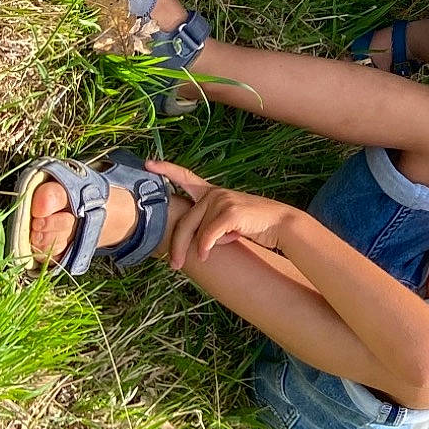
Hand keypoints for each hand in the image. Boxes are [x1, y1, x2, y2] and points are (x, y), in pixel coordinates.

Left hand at [149, 159, 297, 269]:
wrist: (280, 224)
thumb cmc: (254, 225)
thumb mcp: (228, 222)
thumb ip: (209, 224)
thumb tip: (193, 244)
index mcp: (212, 193)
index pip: (185, 177)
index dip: (166, 169)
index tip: (148, 164)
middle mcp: (214, 193)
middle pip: (185, 221)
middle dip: (177, 245)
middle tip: (174, 265)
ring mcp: (222, 200)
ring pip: (198, 232)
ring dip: (204, 248)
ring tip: (217, 251)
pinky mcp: (229, 212)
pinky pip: (208, 235)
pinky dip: (207, 248)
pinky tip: (208, 256)